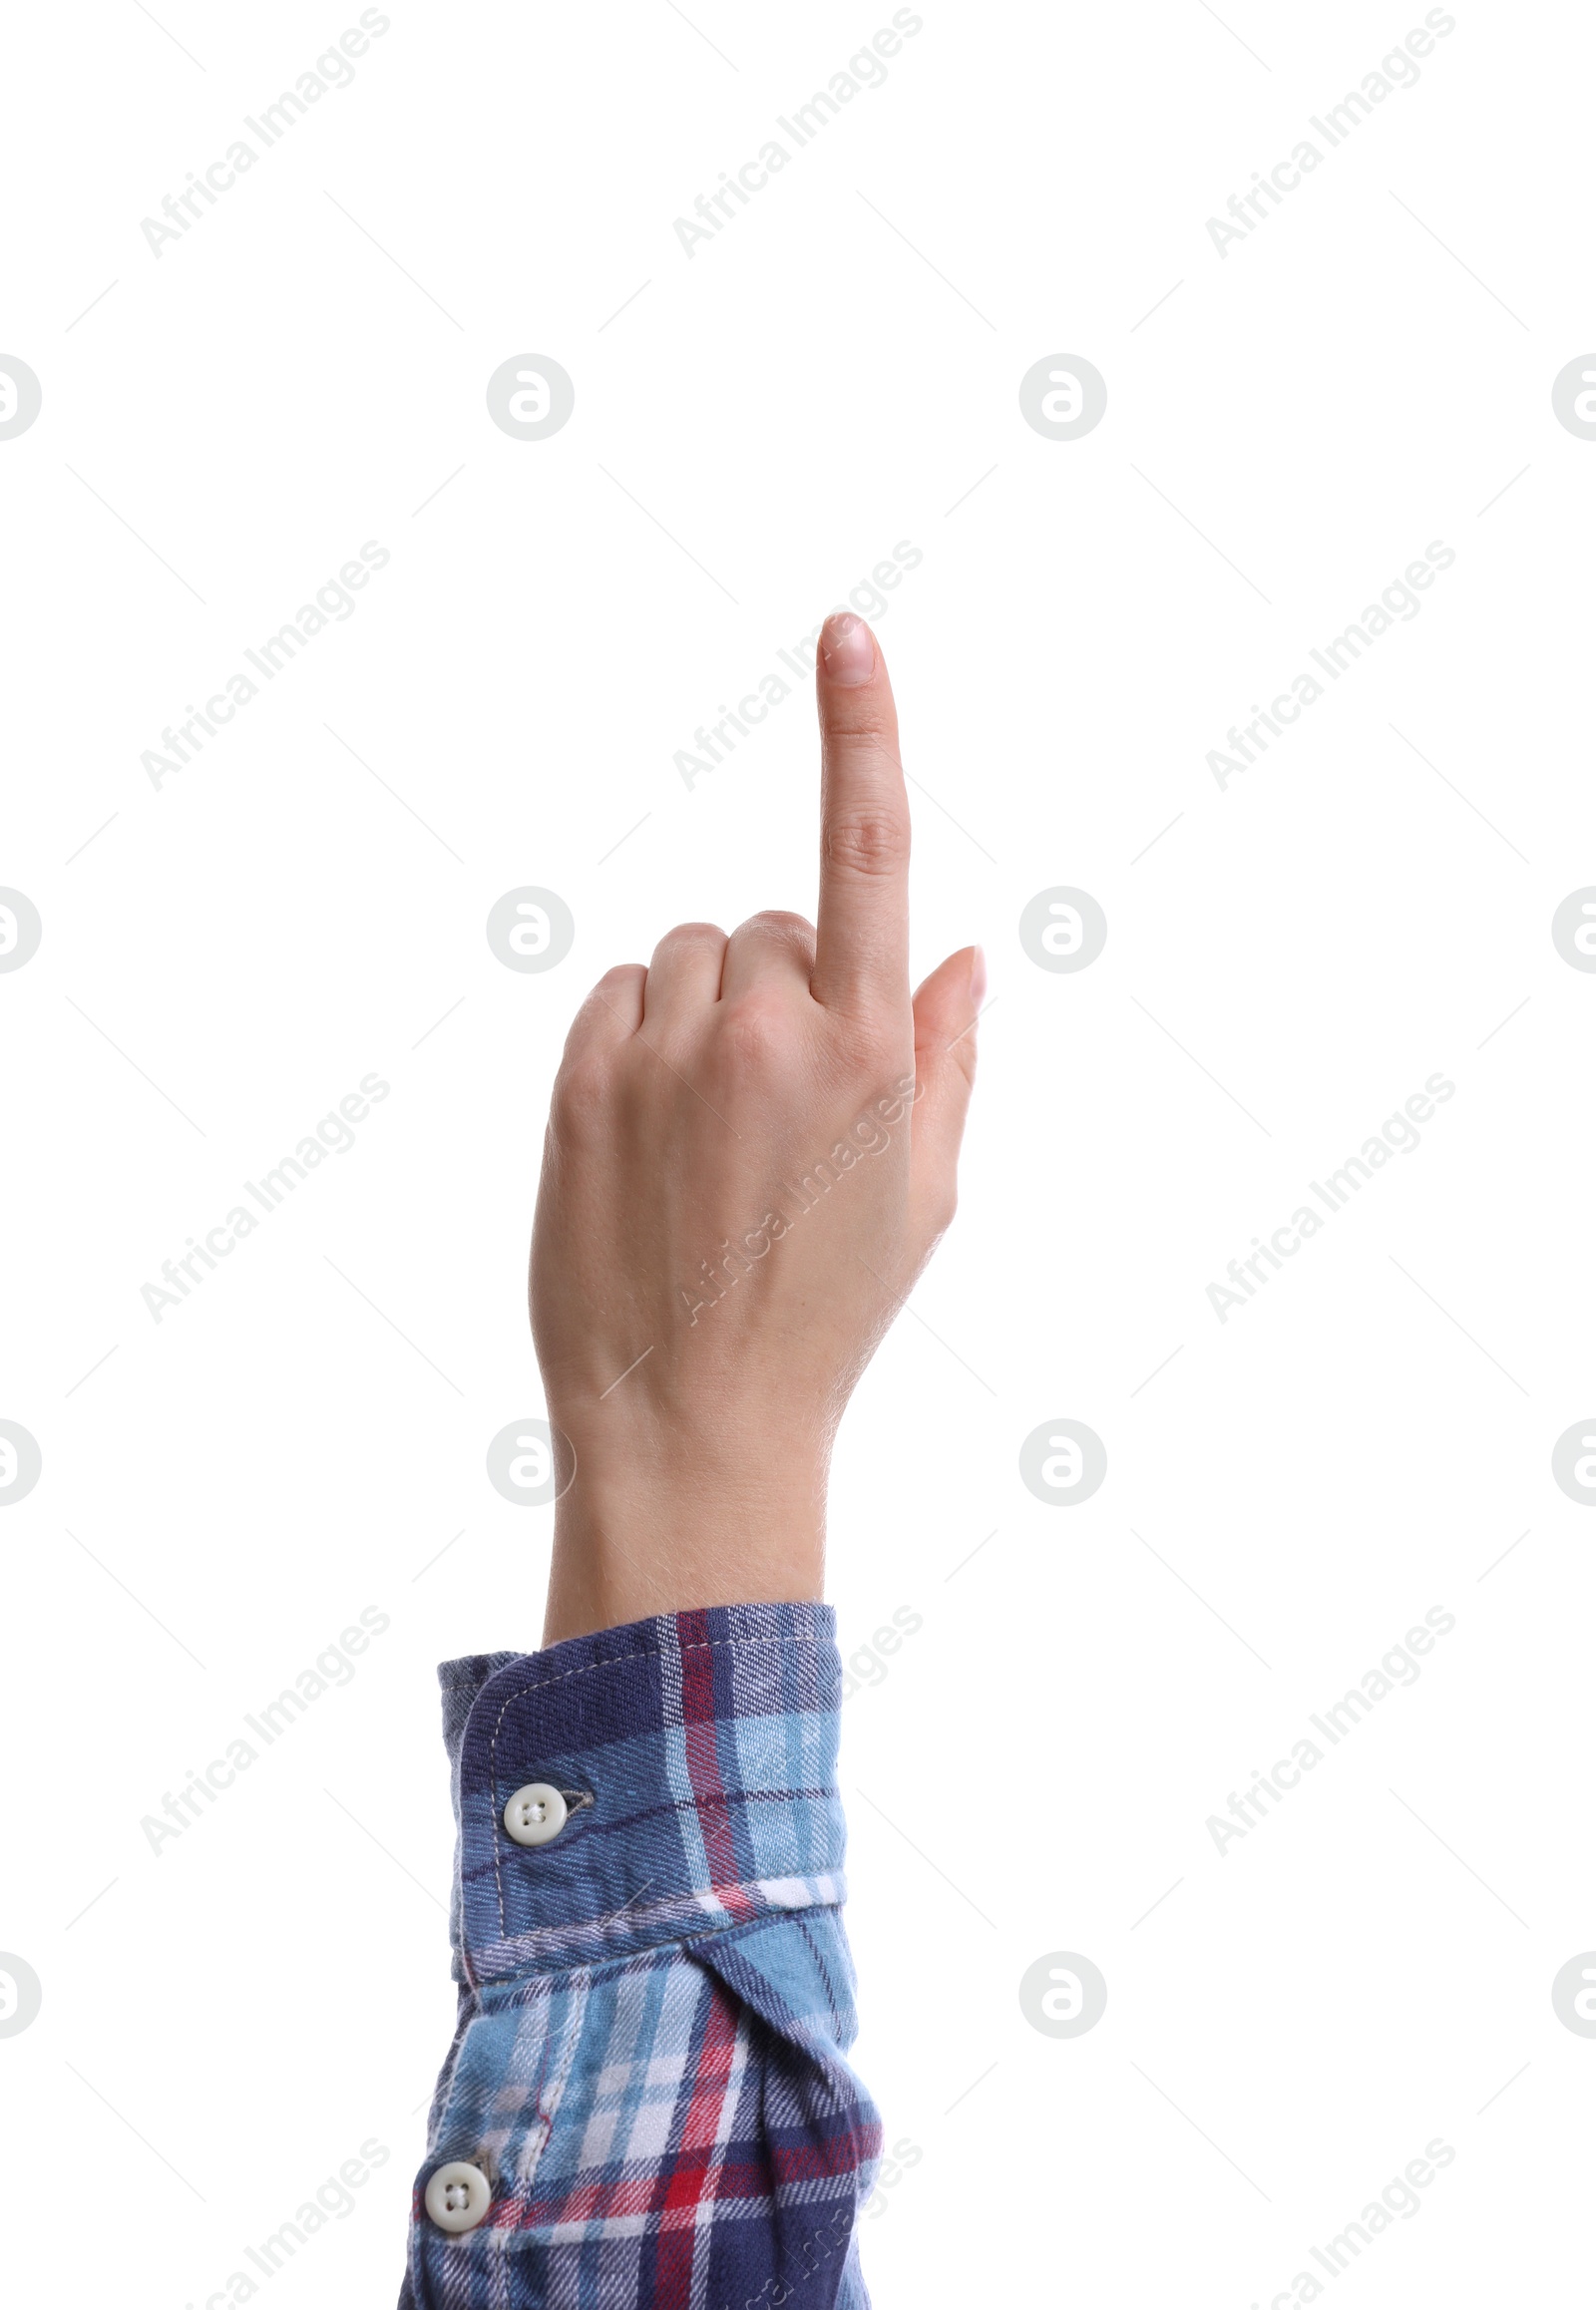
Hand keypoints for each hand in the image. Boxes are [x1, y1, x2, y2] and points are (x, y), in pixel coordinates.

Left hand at [530, 610, 982, 1642]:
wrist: (688, 1417)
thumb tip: (968, 952)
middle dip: (789, 984)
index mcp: (874, 1052)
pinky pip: (620, 992)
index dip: (863, 729)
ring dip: (711, 1009)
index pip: (870, 851)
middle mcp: (769, 1030)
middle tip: (785, 1105)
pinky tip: (657, 1127)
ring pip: (694, 954)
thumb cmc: (825, 1312)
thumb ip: (949, 1054)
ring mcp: (667, 1051)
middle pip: (774, 922)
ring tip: (717, 1127)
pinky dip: (642, 1032)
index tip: (845, 632)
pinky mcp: (584, 1079)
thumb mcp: (926, 1194)